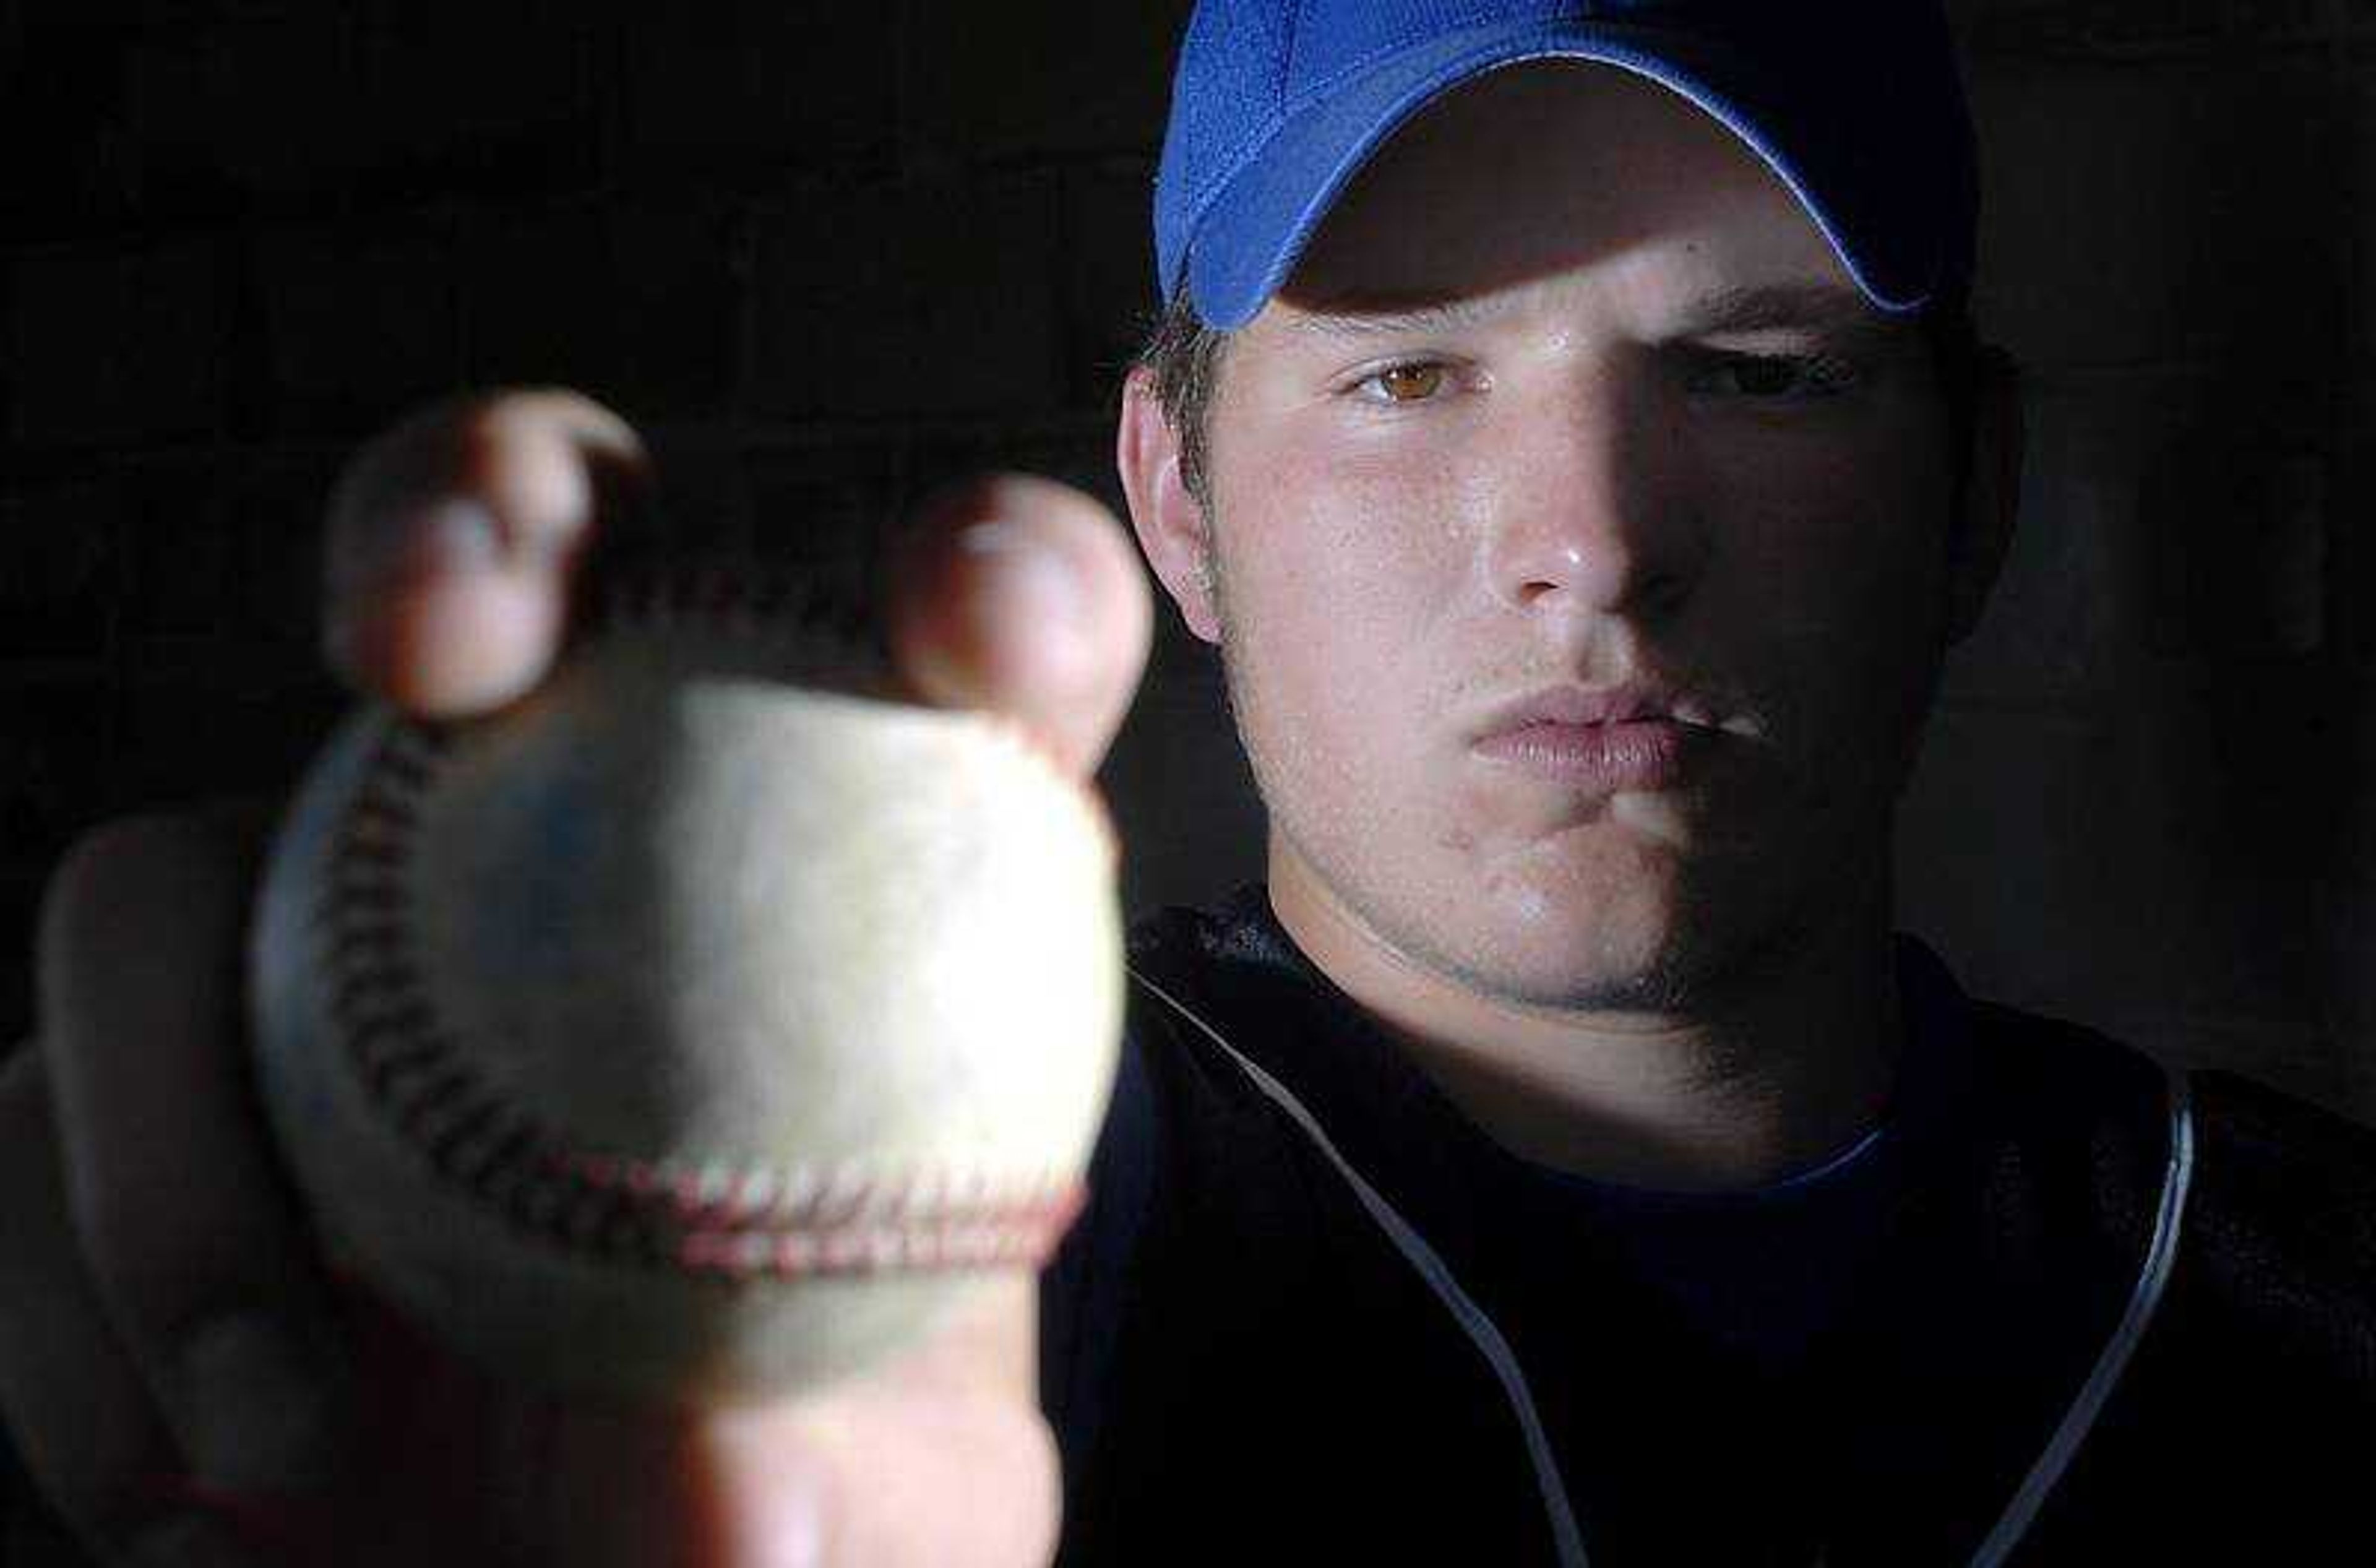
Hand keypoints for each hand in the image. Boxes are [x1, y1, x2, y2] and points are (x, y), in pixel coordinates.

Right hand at [0, 389, 1153, 1565]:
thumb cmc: (814, 1492)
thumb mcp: (913, 1501)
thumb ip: (871, 1486)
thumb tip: (740, 1500)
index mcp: (844, 871)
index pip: (971, 634)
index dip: (994, 573)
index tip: (975, 628)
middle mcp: (563, 833)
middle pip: (502, 547)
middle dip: (460, 515)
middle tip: (435, 642)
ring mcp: (311, 947)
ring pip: (153, 884)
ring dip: (185, 1123)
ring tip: (289, 1422)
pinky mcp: (124, 1094)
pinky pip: (31, 1139)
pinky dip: (82, 1320)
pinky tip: (195, 1494)